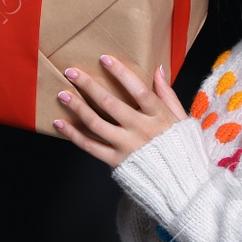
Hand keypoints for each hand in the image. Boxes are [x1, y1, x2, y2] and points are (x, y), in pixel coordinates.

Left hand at [53, 55, 187, 168]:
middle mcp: (141, 131)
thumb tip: (158, 69)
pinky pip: (90, 147)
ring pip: (96, 124)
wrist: (180, 182)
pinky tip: (60, 123)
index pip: (139, 91)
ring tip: (63, 94)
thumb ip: (167, 93)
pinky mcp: (116, 161)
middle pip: (110, 105)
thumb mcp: (180, 118)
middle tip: (71, 72)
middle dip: (89, 86)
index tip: (104, 58)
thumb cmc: (180, 146)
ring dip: (77, 107)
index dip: (121, 73)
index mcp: (158, 117)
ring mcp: (127, 147)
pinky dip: (73, 135)